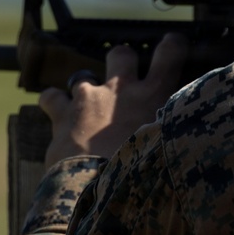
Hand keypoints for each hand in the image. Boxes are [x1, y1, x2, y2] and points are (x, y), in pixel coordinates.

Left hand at [38, 33, 187, 168]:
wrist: (103, 192)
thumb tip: (182, 142)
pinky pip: (51, 96)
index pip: (170, 55)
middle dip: (121, 61)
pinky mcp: (63, 114)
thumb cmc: (146, 176)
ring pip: (83, 75)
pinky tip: (57, 113)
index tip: (172, 43)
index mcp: (154, 96)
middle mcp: (121, 90)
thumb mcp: (170, 149)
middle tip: (123, 80)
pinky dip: (53, 103)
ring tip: (88, 108)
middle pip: (121, 55)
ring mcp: (89, 99)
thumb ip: (171, 134)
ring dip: (85, 87)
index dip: (172, 45)